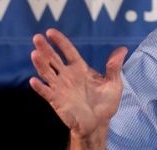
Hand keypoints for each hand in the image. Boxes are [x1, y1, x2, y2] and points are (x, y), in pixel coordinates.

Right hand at [29, 28, 128, 142]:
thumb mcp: (113, 84)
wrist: (98, 124)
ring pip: (47, 73)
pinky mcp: (57, 101)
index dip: (60, 41)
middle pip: (53, 59)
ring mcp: (61, 88)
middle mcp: (68, 76)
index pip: (68, 51)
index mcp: (80, 69)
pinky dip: (40, 87)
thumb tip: (123, 49)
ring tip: (34, 53)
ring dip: (40, 64)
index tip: (50, 32)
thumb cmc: (105, 103)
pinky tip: (33, 80)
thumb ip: (114, 67)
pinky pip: (46, 93)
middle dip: (45, 49)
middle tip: (37, 38)